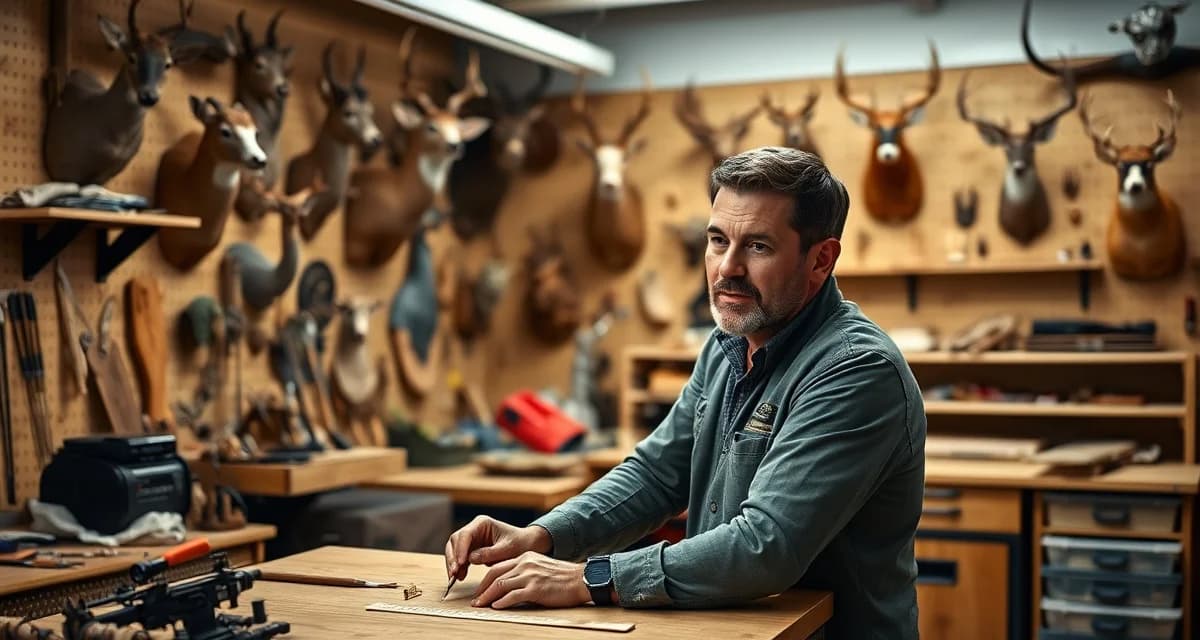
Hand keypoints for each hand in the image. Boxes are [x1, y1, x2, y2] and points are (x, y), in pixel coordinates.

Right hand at [444, 516, 552, 580]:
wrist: (527, 546)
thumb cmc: (520, 544)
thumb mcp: (508, 549)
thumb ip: (490, 553)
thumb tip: (471, 558)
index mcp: (482, 523)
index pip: (465, 534)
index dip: (460, 549)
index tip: (460, 563)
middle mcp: (474, 529)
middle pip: (455, 541)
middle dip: (453, 557)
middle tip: (454, 573)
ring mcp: (472, 539)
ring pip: (454, 550)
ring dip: (453, 564)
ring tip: (456, 577)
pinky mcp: (472, 549)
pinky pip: (460, 558)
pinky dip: (458, 567)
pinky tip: (460, 577)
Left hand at [471, 551, 590, 608]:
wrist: (581, 579)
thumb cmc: (563, 577)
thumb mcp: (541, 567)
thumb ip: (525, 572)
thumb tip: (509, 585)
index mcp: (525, 557)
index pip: (498, 567)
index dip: (486, 580)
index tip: (480, 590)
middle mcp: (525, 564)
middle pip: (495, 575)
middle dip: (482, 588)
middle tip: (476, 600)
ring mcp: (530, 576)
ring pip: (501, 585)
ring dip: (487, 597)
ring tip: (480, 605)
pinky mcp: (535, 588)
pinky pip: (513, 596)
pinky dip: (502, 602)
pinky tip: (496, 607)